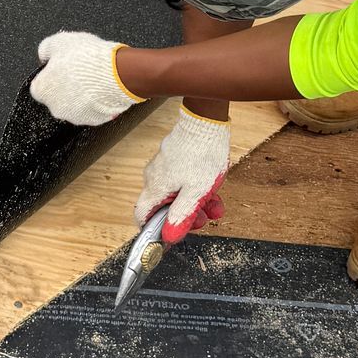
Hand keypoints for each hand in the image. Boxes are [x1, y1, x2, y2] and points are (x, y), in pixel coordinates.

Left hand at [32, 31, 140, 127]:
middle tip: (79, 71)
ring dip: (80, 94)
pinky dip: (95, 101)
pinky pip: (91, 110)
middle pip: (56, 97)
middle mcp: (55, 108)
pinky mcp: (93, 120)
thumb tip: (44, 54)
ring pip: (74, 105)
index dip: (51, 75)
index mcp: (42, 90)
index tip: (61, 67)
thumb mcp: (60, 41)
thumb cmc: (86, 58)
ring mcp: (75, 116)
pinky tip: (102, 87)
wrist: (116, 73)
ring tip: (93, 77)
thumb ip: (46, 49)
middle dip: (66, 86)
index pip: (39, 85)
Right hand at [135, 103, 231, 236]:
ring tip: (215, 203)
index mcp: (155, 187)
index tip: (172, 234)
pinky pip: (181, 179)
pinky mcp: (173, 157)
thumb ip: (182, 216)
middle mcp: (154, 177)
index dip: (155, 229)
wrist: (206, 121)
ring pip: (176, 193)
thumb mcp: (196, 192)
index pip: (142, 216)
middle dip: (186, 215)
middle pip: (164, 206)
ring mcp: (163, 166)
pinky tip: (212, 187)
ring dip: (195, 202)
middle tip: (205, 217)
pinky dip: (195, 186)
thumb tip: (169, 236)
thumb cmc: (202, 154)